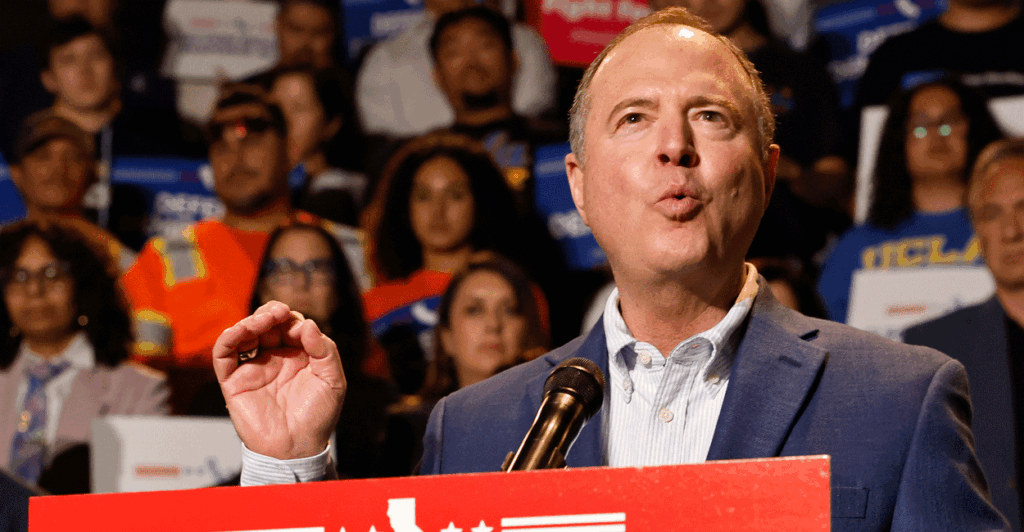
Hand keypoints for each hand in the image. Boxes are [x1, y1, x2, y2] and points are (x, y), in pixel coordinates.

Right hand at [213, 301, 345, 458]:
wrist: (297, 448)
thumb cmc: (318, 416)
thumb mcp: (333, 381)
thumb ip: (325, 351)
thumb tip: (307, 324)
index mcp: (298, 354)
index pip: (290, 325)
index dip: (292, 319)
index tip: (299, 328)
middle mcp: (273, 357)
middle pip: (265, 323)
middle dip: (271, 313)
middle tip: (278, 313)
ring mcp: (252, 367)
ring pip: (243, 334)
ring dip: (250, 321)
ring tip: (262, 320)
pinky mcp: (234, 381)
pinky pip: (224, 355)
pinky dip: (228, 338)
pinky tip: (239, 330)